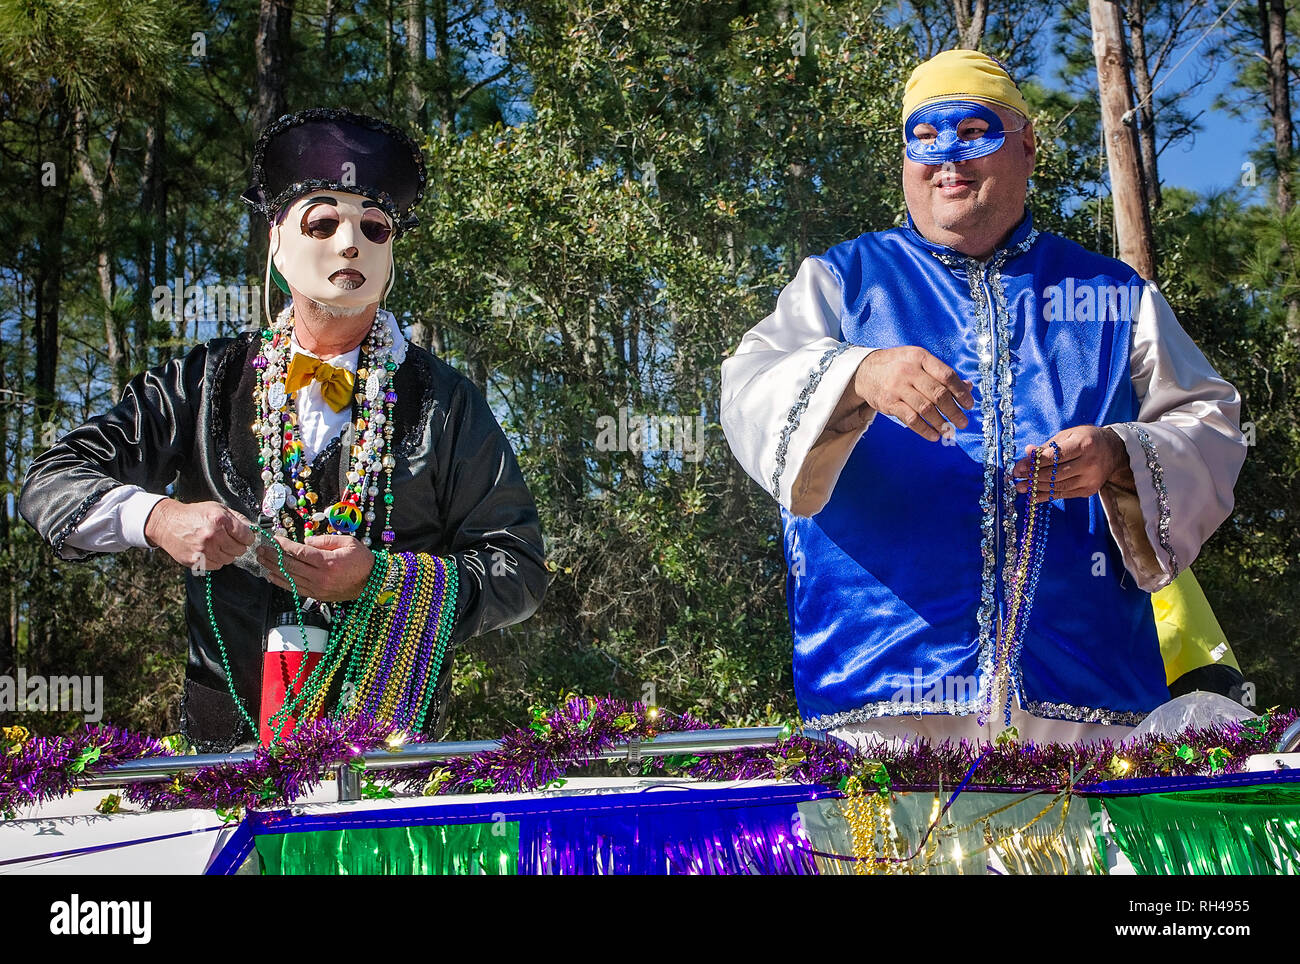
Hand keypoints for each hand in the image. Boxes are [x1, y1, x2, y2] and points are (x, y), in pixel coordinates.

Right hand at [144, 499, 253, 571]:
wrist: (167, 523)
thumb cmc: (194, 515)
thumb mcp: (217, 508)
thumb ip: (237, 518)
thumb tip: (252, 528)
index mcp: (220, 520)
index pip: (247, 536)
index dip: (247, 537)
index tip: (243, 537)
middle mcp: (213, 536)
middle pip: (240, 550)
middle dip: (237, 545)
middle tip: (229, 540)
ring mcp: (204, 550)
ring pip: (229, 559)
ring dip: (226, 553)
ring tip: (217, 545)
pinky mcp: (196, 561)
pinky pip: (217, 566)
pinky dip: (216, 560)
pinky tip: (209, 551)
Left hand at [256, 533, 375, 601]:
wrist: (373, 583)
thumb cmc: (362, 561)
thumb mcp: (348, 542)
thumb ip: (325, 540)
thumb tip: (305, 542)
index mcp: (328, 562)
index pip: (299, 552)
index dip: (283, 545)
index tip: (272, 539)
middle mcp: (320, 577)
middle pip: (290, 565)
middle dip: (273, 556)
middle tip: (260, 548)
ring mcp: (318, 588)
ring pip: (289, 578)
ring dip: (273, 568)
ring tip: (262, 560)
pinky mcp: (317, 596)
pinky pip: (295, 589)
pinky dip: (281, 583)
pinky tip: (272, 576)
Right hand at [847, 346, 974, 440]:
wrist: (864, 371)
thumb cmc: (897, 365)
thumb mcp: (918, 360)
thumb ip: (941, 373)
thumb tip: (967, 387)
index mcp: (920, 358)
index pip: (946, 375)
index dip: (960, 391)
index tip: (969, 404)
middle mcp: (909, 371)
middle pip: (938, 394)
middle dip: (954, 411)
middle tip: (963, 422)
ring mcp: (897, 388)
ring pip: (925, 409)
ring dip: (941, 423)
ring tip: (950, 431)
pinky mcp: (889, 403)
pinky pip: (910, 419)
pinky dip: (924, 429)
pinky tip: (934, 435)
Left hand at [1013, 426, 1127, 502]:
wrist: (1114, 451)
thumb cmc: (1087, 439)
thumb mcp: (1068, 435)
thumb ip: (1047, 446)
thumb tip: (1027, 452)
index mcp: (1084, 445)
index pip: (1055, 457)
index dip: (1034, 463)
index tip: (1018, 467)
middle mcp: (1089, 464)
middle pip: (1055, 474)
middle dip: (1032, 476)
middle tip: (1016, 477)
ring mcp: (1090, 480)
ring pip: (1058, 487)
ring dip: (1036, 488)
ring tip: (1021, 487)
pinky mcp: (1089, 491)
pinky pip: (1063, 495)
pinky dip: (1046, 496)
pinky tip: (1032, 495)